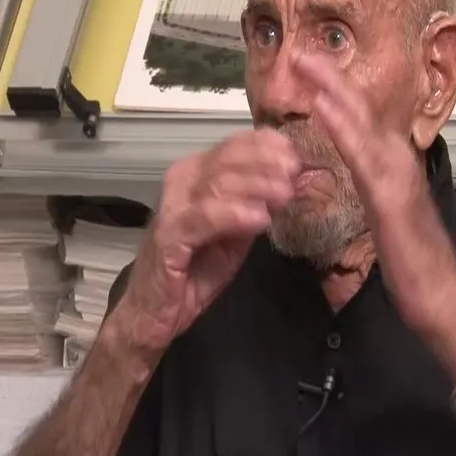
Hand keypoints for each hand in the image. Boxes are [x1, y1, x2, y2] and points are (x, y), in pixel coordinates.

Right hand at [117, 129, 300, 354]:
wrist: (156, 310)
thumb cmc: (196, 270)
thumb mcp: (236, 233)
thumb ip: (258, 207)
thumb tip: (294, 185)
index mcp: (198, 173)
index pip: (235, 145)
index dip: (269, 147)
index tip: (299, 159)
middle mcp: (182, 181)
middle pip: (228, 158)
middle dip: (267, 164)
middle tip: (295, 175)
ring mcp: (173, 206)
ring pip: (217, 183)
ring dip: (256, 186)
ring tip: (284, 195)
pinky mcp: (168, 235)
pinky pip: (202, 217)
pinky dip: (233, 214)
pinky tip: (258, 219)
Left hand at [295, 55, 455, 394]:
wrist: (442, 300)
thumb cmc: (416, 267)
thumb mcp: (390, 219)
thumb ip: (378, 191)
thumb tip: (365, 174)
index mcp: (394, 170)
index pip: (363, 123)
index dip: (339, 93)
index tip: (314, 70)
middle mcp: (399, 165)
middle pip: (364, 111)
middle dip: (334, 79)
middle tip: (305, 51)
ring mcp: (398, 179)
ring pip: (363, 125)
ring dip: (335, 91)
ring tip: (309, 64)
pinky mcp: (392, 200)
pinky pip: (362, 158)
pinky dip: (344, 129)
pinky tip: (324, 110)